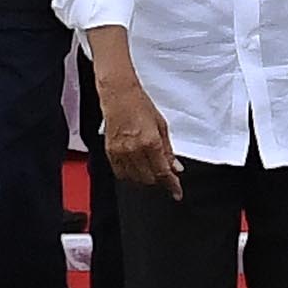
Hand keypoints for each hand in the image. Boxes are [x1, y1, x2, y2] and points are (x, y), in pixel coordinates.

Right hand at [100, 67, 180, 196]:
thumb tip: (175, 167)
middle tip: (164, 174)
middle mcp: (134, 149)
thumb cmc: (139, 104)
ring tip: (150, 170)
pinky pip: (120, 174)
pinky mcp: (110, 152)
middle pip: (149, 179)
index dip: (172, 186)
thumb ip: (168, 150)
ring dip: (145, 179)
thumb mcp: (161, 126)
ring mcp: (120, 152)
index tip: (177, 193)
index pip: (163, 173)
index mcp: (150, 141)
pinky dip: (130, 176)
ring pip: (135, 180)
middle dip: (159, 180)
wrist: (119, 95)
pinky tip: (136, 169)